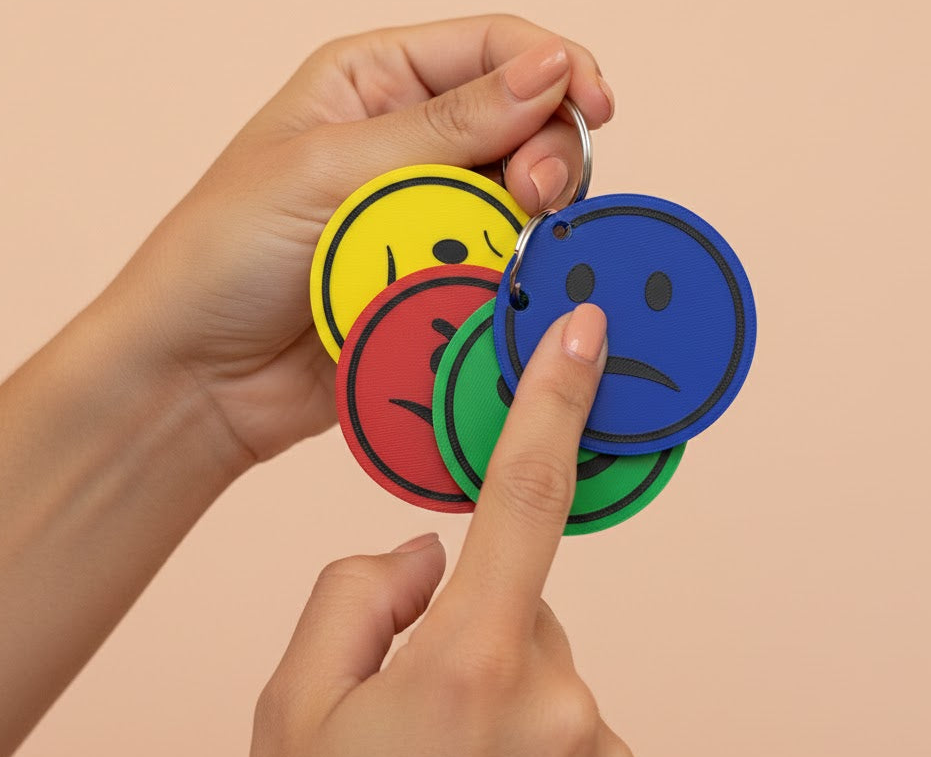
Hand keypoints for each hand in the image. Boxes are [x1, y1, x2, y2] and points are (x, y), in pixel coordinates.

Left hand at [109, 15, 613, 467]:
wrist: (198, 376)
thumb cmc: (228, 254)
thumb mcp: (328, 168)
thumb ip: (446, 126)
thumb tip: (549, 70)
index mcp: (372, 81)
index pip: (489, 48)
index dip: (553, 68)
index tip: (596, 105)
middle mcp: (408, 137)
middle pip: (523, 119)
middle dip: (548, 148)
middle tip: (537, 193)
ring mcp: (427, 210)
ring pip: (523, 193)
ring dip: (537, 212)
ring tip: (519, 237)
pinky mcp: (438, 274)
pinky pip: (505, 258)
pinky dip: (520, 264)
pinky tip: (515, 278)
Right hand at [250, 303, 630, 756]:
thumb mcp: (297, 704)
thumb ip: (355, 596)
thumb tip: (425, 558)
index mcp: (471, 664)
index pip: (525, 496)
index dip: (555, 401)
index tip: (584, 333)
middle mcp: (555, 702)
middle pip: (519, 598)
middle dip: (471, 619)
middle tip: (405, 698)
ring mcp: (590, 746)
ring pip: (539, 660)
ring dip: (492, 683)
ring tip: (434, 750)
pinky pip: (559, 713)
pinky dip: (518, 727)